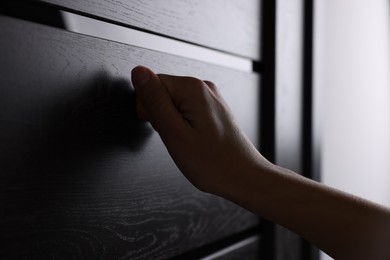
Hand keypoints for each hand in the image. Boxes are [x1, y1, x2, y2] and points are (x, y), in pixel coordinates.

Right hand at [131, 66, 271, 194]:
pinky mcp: (213, 109)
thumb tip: (138, 73)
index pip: (151, 82)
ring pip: (173, 103)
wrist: (243, 177)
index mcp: (193, 88)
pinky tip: (193, 139)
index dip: (148, 108)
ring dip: (172, 122)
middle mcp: (204, 88)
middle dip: (160, 116)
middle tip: (176, 136)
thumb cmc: (213, 162)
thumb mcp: (174, 133)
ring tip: (187, 140)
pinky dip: (183, 125)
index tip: (161, 127)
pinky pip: (186, 110)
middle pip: (162, 92)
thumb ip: (154, 100)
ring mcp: (210, 98)